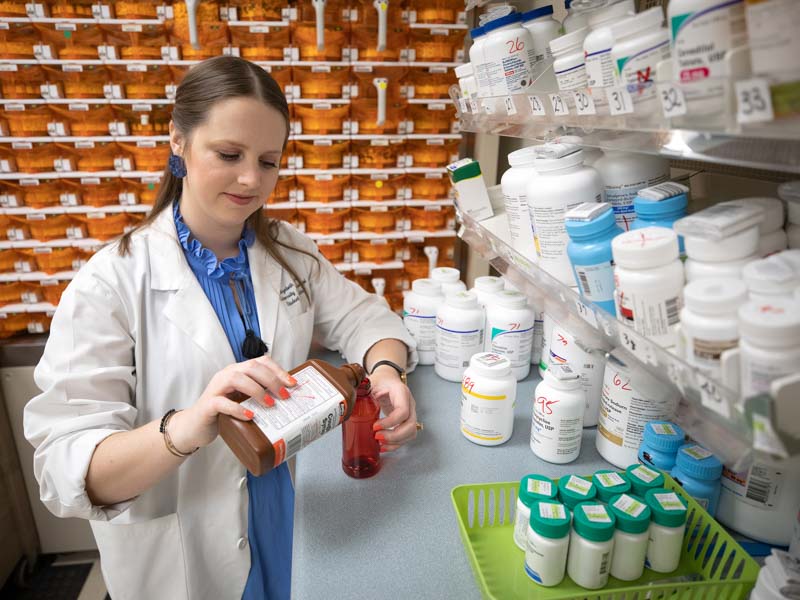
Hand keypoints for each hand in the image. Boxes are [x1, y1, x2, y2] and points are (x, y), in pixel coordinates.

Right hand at [170, 355, 295, 451]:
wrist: (195, 426)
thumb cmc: (223, 413)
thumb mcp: (244, 400)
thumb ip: (259, 395)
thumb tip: (287, 400)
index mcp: (238, 372)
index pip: (260, 362)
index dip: (278, 370)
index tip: (292, 383)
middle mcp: (227, 375)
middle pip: (251, 368)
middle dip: (272, 380)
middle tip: (284, 395)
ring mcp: (216, 388)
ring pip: (236, 379)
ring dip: (256, 390)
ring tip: (269, 403)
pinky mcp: (208, 405)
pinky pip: (222, 403)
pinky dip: (237, 408)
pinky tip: (250, 416)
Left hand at [369, 366, 417, 452]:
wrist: (388, 379)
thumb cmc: (380, 380)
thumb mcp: (370, 381)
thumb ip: (361, 389)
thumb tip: (349, 399)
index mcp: (401, 392)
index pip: (402, 411)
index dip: (390, 422)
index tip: (375, 426)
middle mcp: (409, 403)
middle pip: (410, 425)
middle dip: (394, 436)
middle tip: (377, 437)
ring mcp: (410, 413)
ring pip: (411, 433)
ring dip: (396, 442)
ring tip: (379, 444)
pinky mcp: (406, 421)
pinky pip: (406, 436)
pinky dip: (396, 444)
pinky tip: (383, 446)